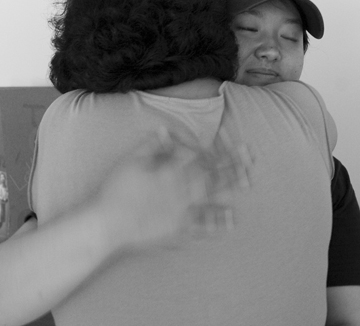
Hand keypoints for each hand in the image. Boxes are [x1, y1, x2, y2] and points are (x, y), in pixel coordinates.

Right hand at [97, 129, 250, 250]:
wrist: (108, 224)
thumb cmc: (116, 190)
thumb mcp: (129, 161)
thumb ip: (150, 145)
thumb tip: (164, 130)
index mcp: (170, 171)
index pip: (201, 157)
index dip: (221, 151)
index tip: (237, 146)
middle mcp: (181, 190)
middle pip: (212, 176)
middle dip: (233, 167)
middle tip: (251, 162)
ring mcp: (181, 211)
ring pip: (210, 197)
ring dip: (229, 190)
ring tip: (247, 184)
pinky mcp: (177, 229)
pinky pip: (201, 226)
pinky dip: (216, 223)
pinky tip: (230, 221)